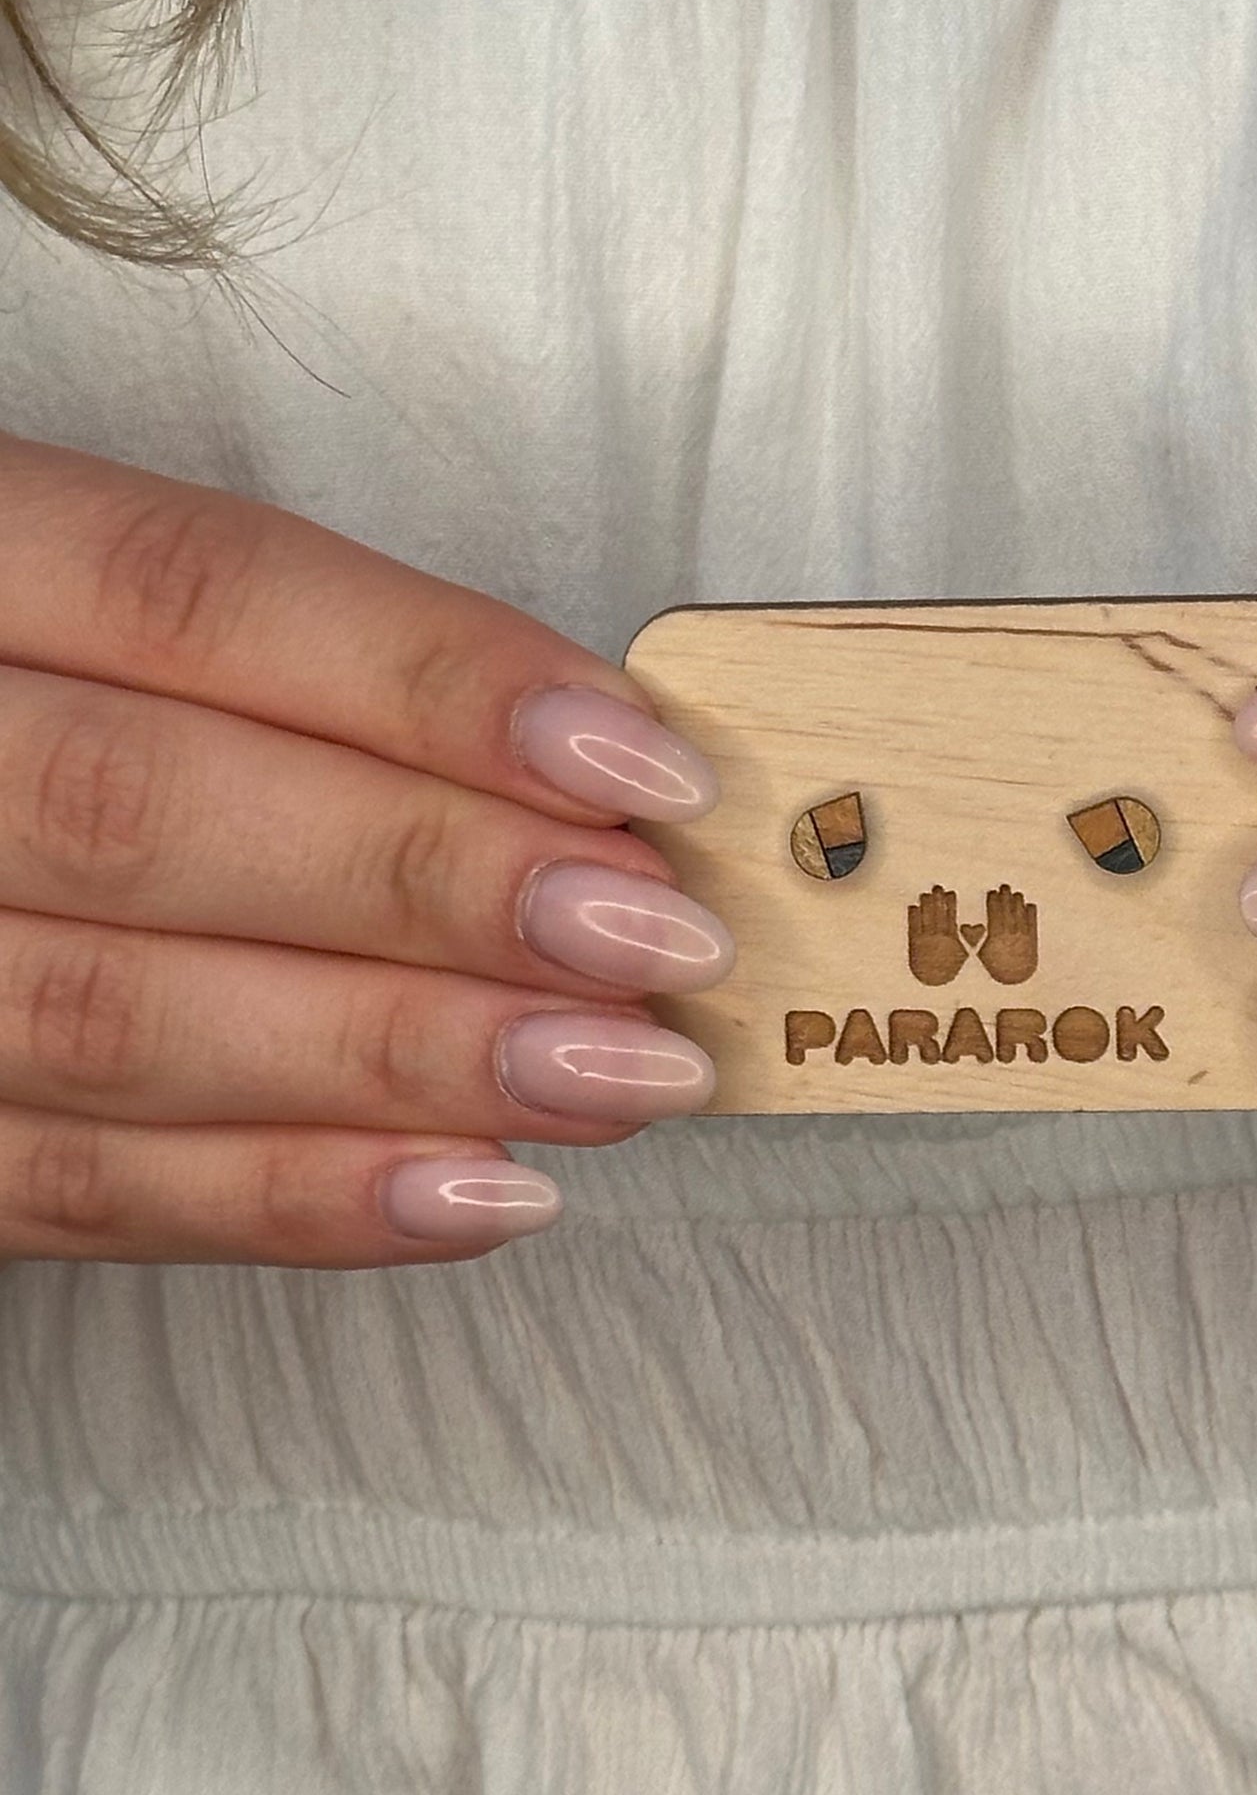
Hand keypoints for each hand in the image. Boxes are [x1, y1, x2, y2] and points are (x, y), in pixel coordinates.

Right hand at [0, 432, 733, 1266]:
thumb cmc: (56, 699)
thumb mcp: (114, 602)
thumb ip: (311, 668)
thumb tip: (586, 774)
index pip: (192, 595)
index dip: (433, 681)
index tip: (639, 762)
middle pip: (147, 812)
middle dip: (436, 882)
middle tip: (659, 938)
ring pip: (117, 1021)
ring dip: (409, 1060)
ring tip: (620, 1074)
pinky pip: (75, 1188)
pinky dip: (295, 1200)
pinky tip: (482, 1192)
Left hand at [908, 886, 970, 985]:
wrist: (932, 980)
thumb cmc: (948, 967)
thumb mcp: (964, 954)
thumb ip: (972, 938)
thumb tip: (981, 926)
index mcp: (951, 937)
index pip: (951, 915)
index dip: (950, 903)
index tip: (950, 893)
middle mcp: (938, 936)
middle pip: (938, 913)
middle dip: (938, 899)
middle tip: (937, 888)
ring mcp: (925, 939)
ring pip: (925, 917)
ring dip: (925, 905)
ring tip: (925, 894)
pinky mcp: (914, 942)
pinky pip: (913, 926)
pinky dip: (914, 916)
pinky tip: (914, 907)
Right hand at [976, 884, 1037, 984]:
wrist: (1015, 977)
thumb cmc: (996, 965)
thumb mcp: (981, 952)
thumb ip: (973, 938)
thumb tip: (964, 926)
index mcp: (996, 934)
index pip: (994, 911)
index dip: (993, 900)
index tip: (992, 893)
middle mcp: (1010, 932)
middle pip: (1008, 908)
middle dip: (1005, 896)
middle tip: (1004, 888)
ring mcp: (1023, 934)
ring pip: (1020, 912)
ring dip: (1018, 901)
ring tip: (1015, 894)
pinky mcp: (1032, 937)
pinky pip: (1032, 921)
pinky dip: (1030, 912)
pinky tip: (1028, 906)